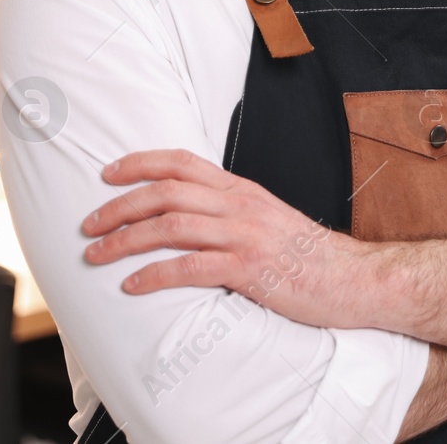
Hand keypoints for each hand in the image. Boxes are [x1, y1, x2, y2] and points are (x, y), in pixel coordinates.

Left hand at [81, 149, 362, 327]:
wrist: (357, 280)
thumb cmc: (310, 257)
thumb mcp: (269, 220)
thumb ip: (233, 212)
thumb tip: (191, 215)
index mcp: (242, 190)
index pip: (182, 162)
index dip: (140, 163)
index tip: (107, 173)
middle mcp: (240, 205)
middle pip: (166, 192)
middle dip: (119, 206)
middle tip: (89, 224)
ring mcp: (245, 236)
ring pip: (170, 226)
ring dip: (125, 240)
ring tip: (97, 255)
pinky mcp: (250, 270)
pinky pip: (191, 267)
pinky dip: (155, 275)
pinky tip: (132, 285)